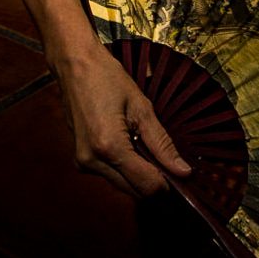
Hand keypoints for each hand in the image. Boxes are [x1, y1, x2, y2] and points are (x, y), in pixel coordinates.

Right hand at [58, 46, 191, 198]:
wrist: (75, 65)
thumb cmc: (107, 79)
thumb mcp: (142, 108)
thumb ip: (162, 144)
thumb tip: (183, 172)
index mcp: (110, 148)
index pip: (147, 186)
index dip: (168, 182)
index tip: (179, 171)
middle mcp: (93, 162)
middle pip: (135, 191)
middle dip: (154, 180)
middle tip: (165, 156)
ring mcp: (83, 162)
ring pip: (123, 186)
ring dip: (139, 173)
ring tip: (143, 143)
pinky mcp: (80, 160)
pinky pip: (110, 175)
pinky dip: (124, 167)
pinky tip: (128, 143)